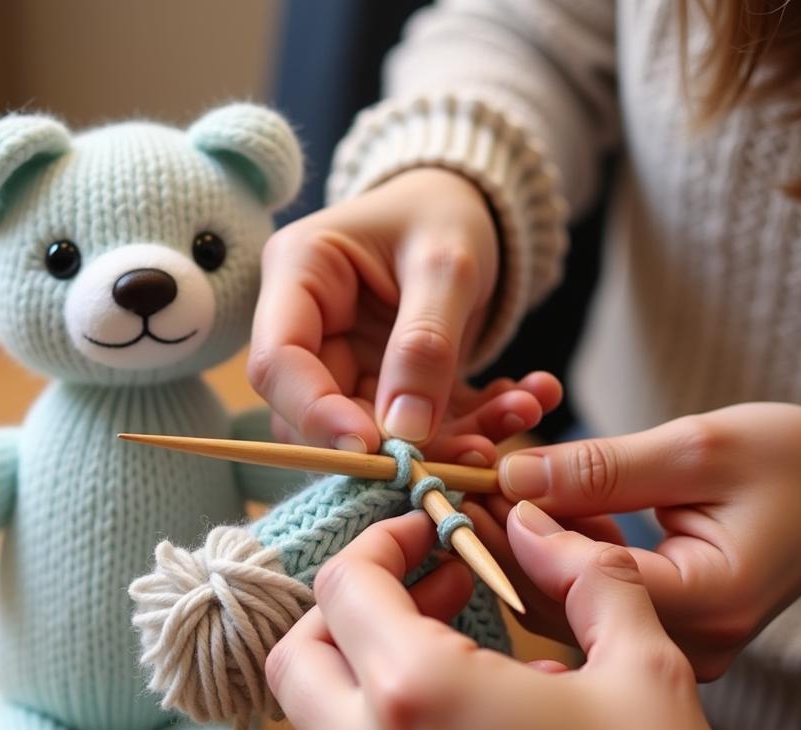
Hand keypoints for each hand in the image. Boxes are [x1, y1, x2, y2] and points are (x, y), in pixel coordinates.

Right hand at [249, 167, 558, 462]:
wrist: (468, 211)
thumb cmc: (445, 212)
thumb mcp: (447, 263)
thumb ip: (426, 342)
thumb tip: (406, 432)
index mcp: (298, 275)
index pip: (278, 363)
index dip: (315, 415)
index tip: (375, 448)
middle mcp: (311, 329)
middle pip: (324, 412)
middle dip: (396, 443)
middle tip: (474, 448)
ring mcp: (346, 363)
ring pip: (375, 433)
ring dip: (448, 441)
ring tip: (517, 415)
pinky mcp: (385, 389)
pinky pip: (419, 428)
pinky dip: (473, 424)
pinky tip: (522, 402)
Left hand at [266, 510, 738, 729]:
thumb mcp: (645, 666)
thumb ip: (589, 577)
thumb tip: (542, 532)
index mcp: (419, 692)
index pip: (346, 585)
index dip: (381, 543)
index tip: (427, 534)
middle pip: (298, 652)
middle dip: (348, 609)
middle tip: (424, 591)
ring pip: (318, 718)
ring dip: (364, 670)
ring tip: (455, 657)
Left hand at [494, 403, 800, 677]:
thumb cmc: (796, 465)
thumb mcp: (701, 450)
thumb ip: (605, 468)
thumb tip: (513, 476)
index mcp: (709, 605)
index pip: (585, 580)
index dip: (521, 532)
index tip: (484, 481)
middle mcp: (687, 646)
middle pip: (560, 603)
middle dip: (507, 540)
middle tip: (466, 484)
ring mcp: (672, 649)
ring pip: (563, 606)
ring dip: (523, 546)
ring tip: (491, 488)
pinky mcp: (659, 635)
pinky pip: (585, 604)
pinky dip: (555, 557)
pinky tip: (533, 511)